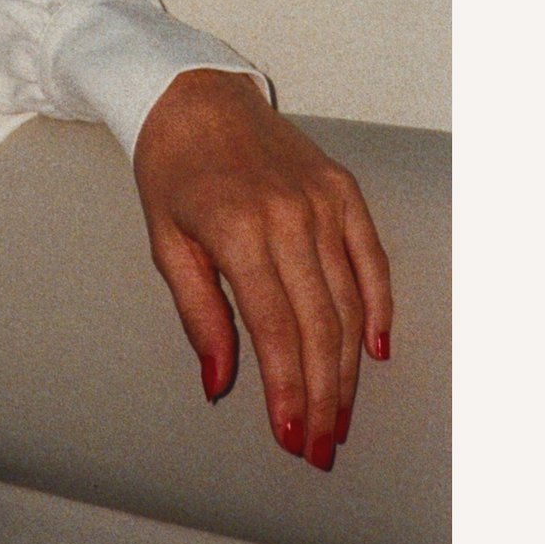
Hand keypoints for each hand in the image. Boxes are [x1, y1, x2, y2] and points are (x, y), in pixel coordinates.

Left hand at [133, 67, 393, 469]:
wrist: (195, 96)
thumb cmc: (170, 172)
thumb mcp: (165, 242)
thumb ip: (198, 314)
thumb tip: (219, 383)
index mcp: (237, 230)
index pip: (275, 329)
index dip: (288, 390)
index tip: (291, 438)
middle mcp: (290, 217)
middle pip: (321, 327)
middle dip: (324, 397)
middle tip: (319, 447)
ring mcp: (324, 203)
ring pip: (351, 304)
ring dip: (349, 369)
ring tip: (340, 418)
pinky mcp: (345, 192)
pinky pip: (372, 263)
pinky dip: (379, 310)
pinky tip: (375, 354)